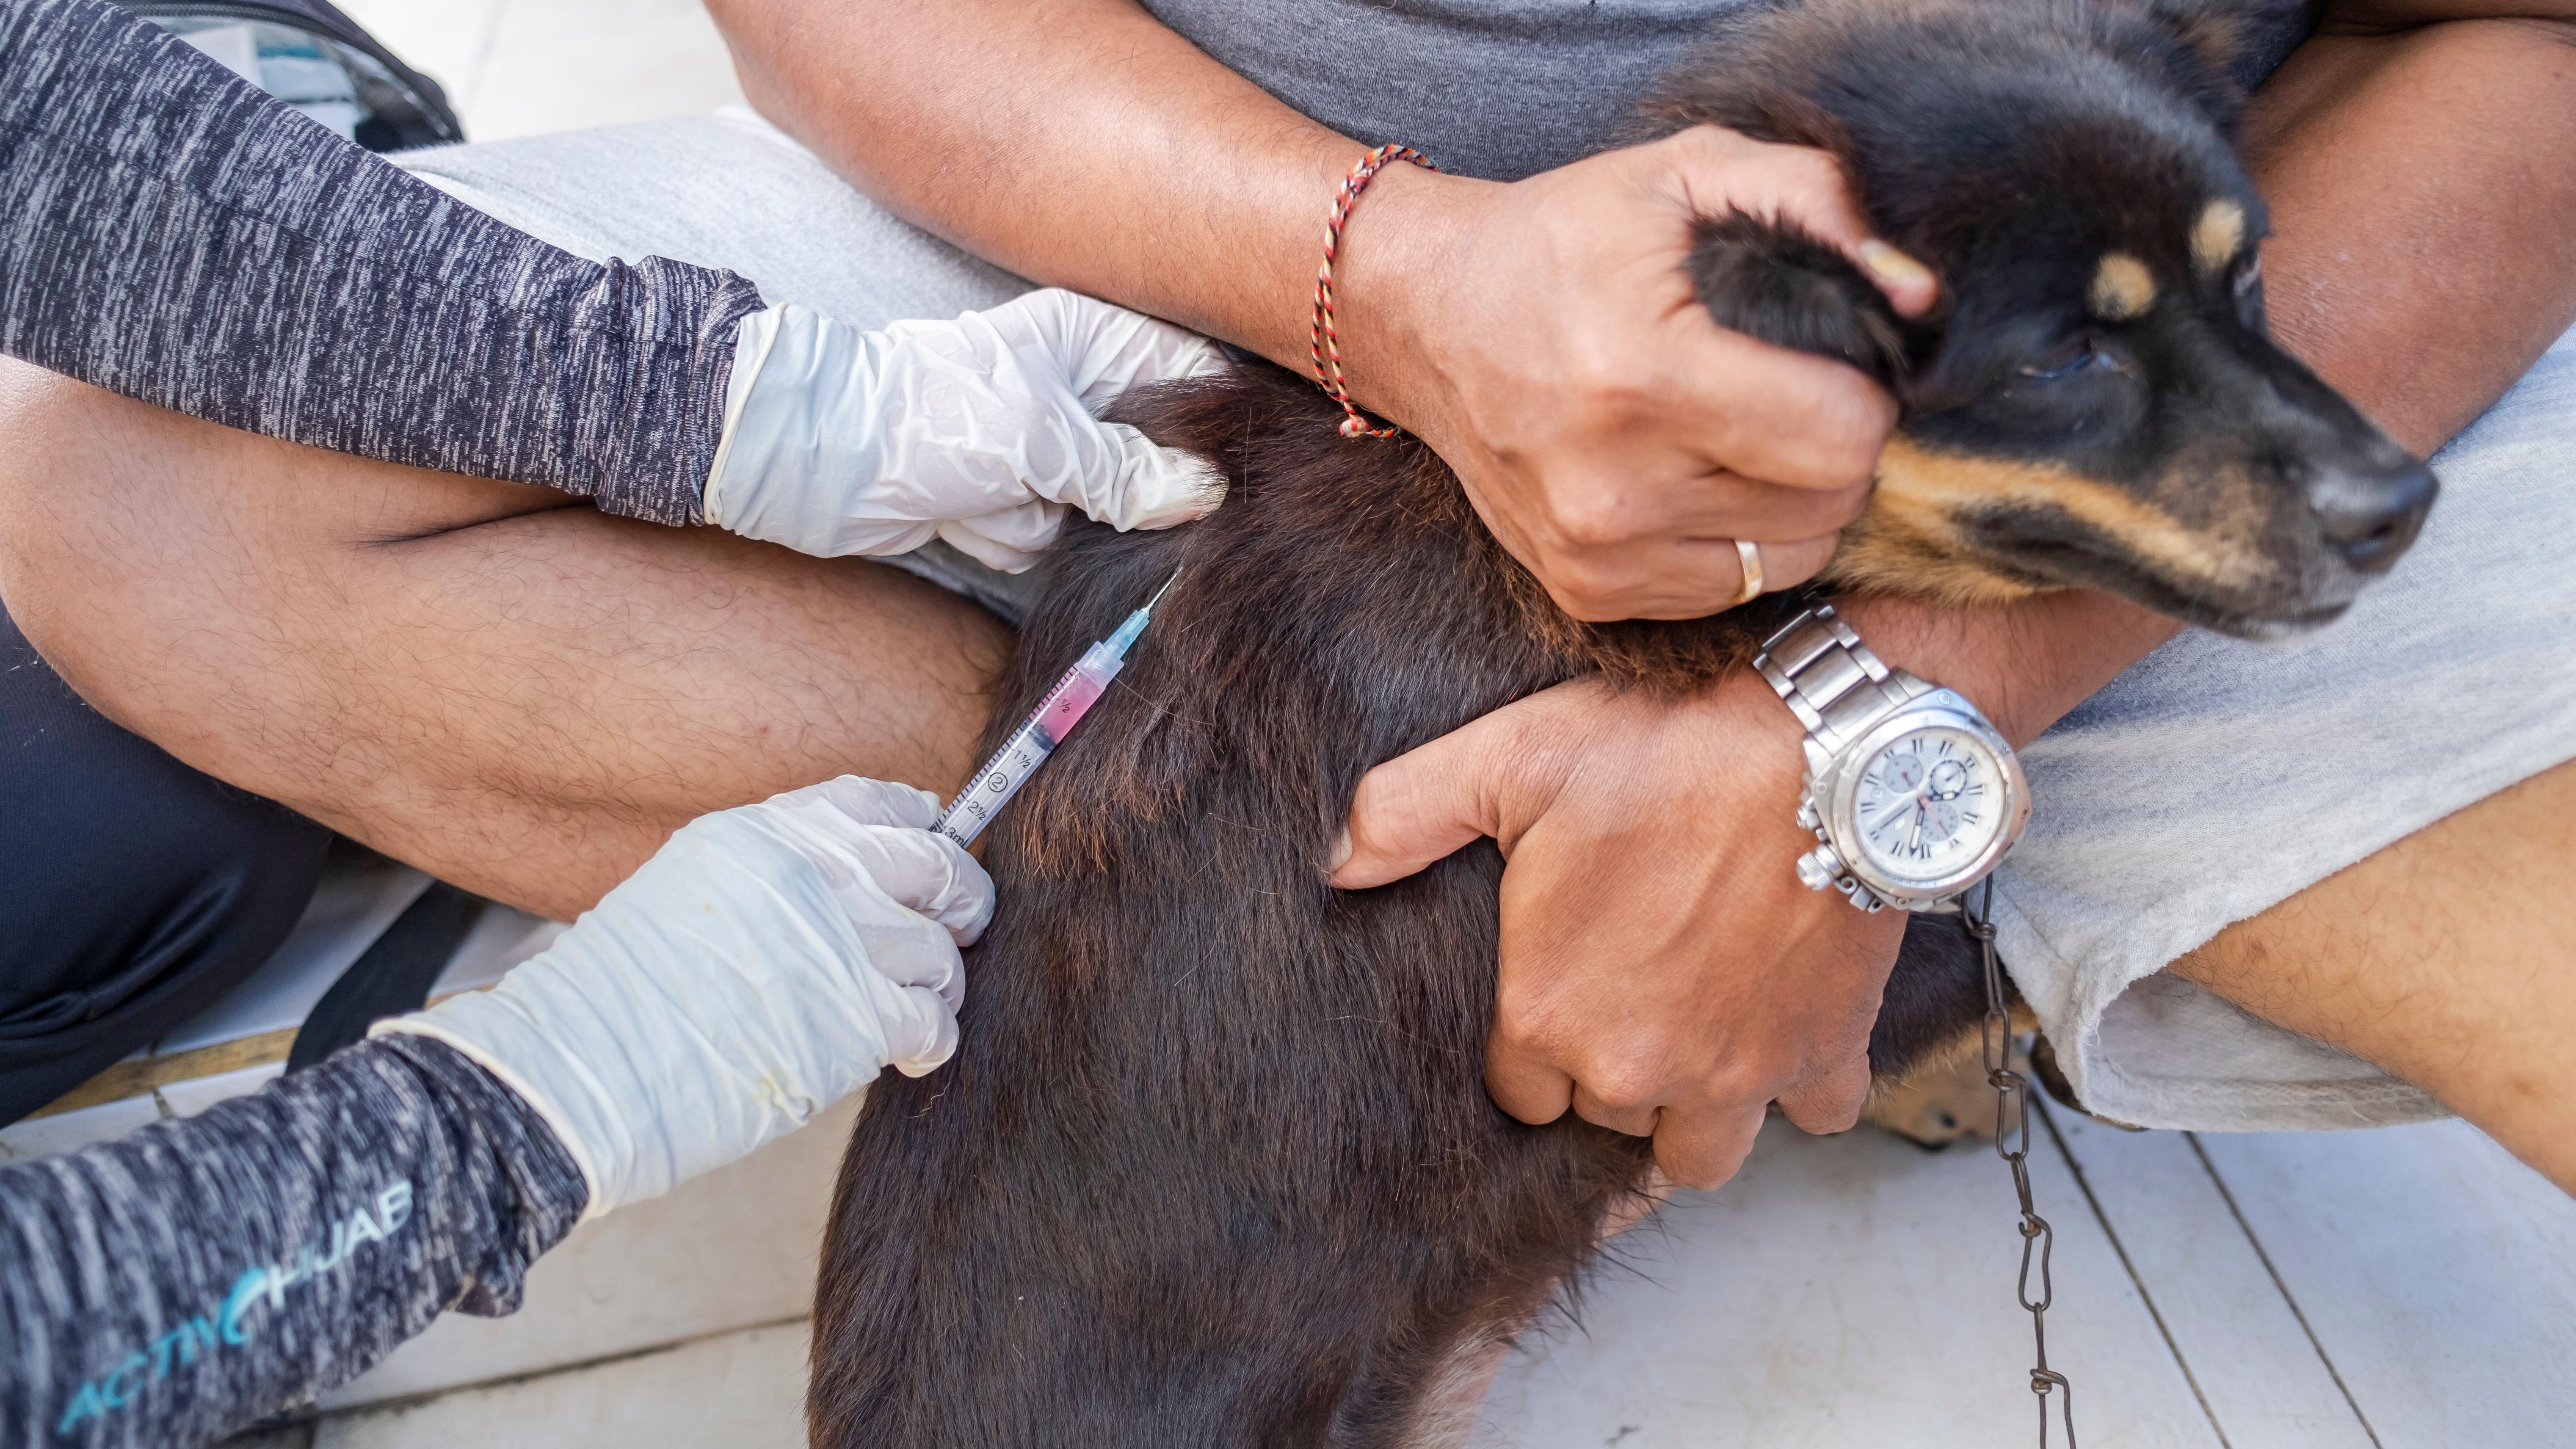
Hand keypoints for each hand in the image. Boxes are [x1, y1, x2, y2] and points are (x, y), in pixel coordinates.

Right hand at [381, 776, 991, 1216]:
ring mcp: (841, 942)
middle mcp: (815, 872)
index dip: (922, 829)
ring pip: (944, 950)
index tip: (932, 850)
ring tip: (912, 1008)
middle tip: (955, 933)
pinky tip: (909, 1051)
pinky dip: (934, 1039)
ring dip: (939, 984)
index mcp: (767, 833)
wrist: (575, 1067)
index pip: (881, 802)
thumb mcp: (693, 889)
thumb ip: (777, 876)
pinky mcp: (857, 1019)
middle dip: (960, 902)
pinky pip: (938, 1020)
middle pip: (938, 866)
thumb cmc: (621, 998)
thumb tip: (858, 879)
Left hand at [704, 287, 1226, 570]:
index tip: (1225, 469)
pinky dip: (1009, 534)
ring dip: (1045, 516)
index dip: (1212, 422)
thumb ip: (1129, 473)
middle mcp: (1074, 388)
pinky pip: (1050, 535)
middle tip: (1069, 488)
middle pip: (1154, 455)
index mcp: (1088, 337)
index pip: (1190, 366)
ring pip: (1102, 509)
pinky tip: (965, 514)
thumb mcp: (1042, 440)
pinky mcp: (1014, 497)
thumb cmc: (927, 420)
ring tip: (989, 492)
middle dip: (1115, 489)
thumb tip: (1204, 496)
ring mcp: (1044, 448)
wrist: (821, 462)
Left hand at [1329, 674, 1906, 1187]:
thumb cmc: (1663, 747)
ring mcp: (1736, 1071)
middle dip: (1612, 1074)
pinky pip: (1819, 1114)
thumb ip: (1406, 811)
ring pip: (1702, 1151)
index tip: (1560, 994)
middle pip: (1609, 1117)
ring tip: (1694, 1045)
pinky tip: (1787, 1033)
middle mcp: (1637, 1065)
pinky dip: (1806, 1088)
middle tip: (1629, 1002)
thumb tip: (1334, 861)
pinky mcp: (1823, 1051)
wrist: (1820, 743)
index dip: (1535, 1047)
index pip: (1520, 1094)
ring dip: (1695, 1113)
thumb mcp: (1509, 755)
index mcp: (1549, 1014)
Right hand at [1335, 126, 1938, 620]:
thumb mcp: (1685, 175)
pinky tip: (1695, 477)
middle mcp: (1615, 487)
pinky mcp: (1586, 593)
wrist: (1427, 320)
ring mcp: (1596, 554)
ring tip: (1744, 433)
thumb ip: (1817, 202)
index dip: (1863, 393)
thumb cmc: (1564, 240)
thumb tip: (1920, 298)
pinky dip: (1737, 539)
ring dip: (1794, 499)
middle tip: (1790, 390)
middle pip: (1828, 503)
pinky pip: (1729, 590)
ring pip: (1791, 560)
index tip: (1832, 358)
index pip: (1841, 437)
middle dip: (1836, 444)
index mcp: (1643, 378)